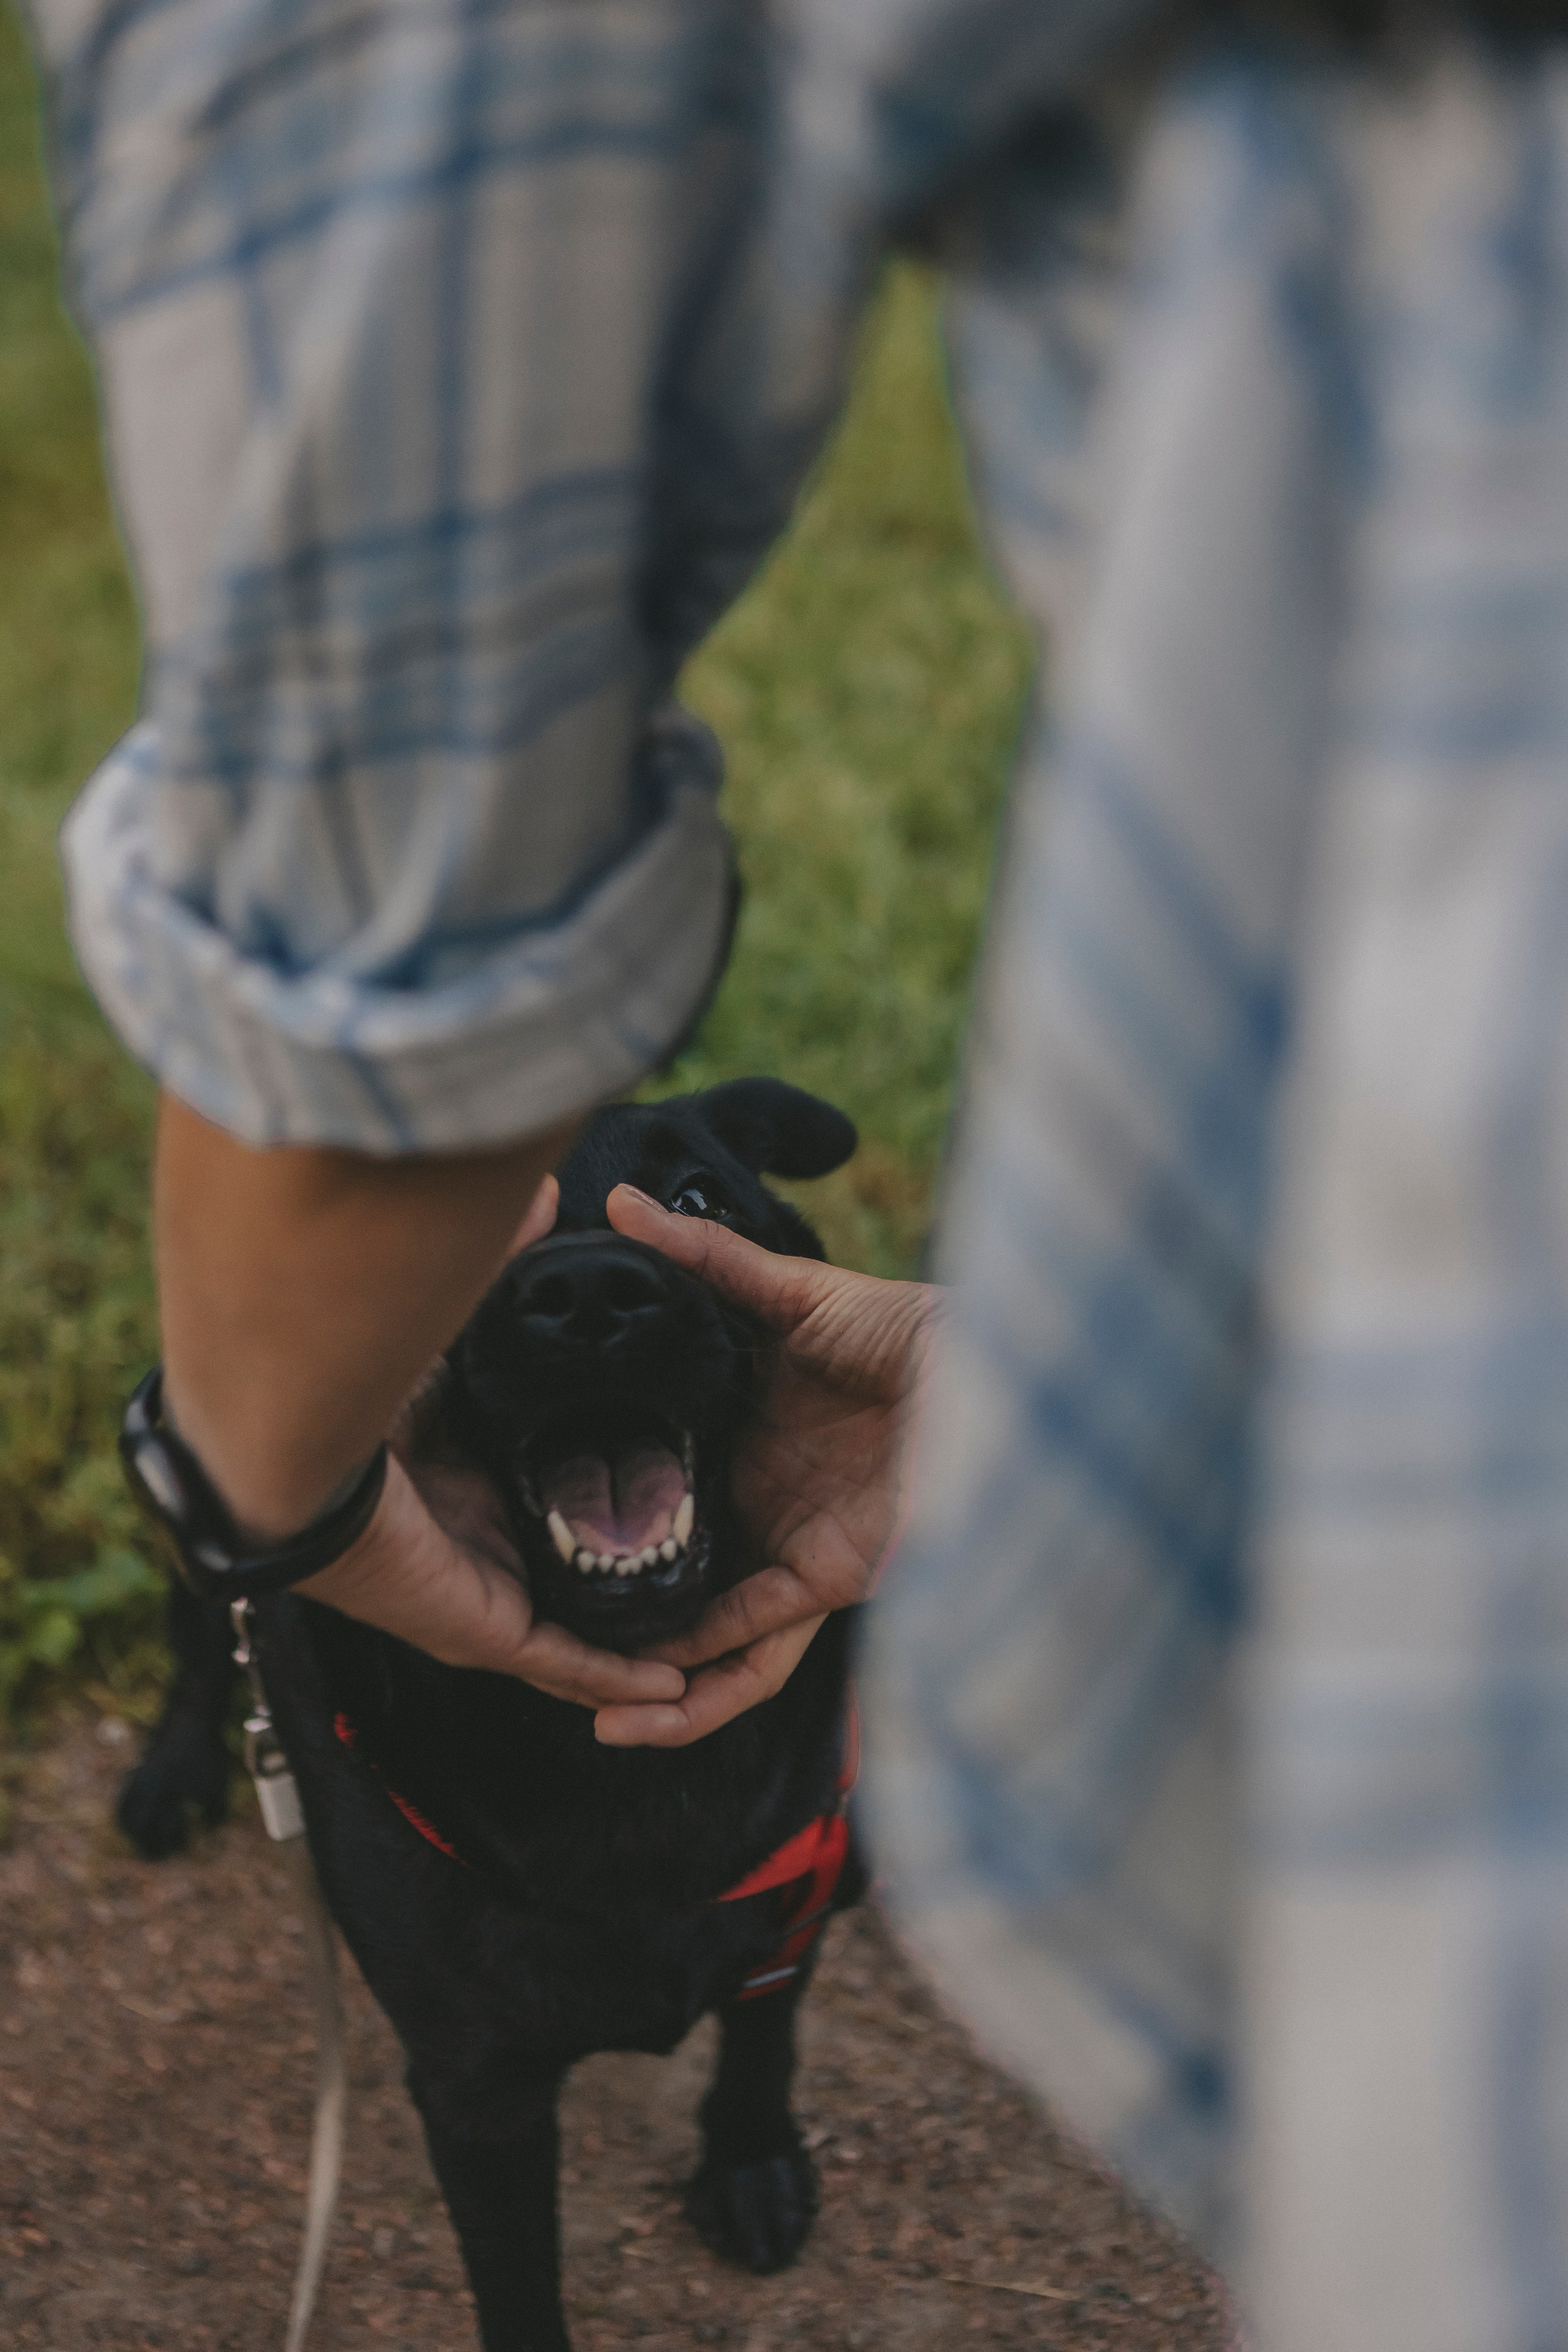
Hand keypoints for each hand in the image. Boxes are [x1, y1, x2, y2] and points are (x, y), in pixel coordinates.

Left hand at [296, 1174, 687, 1715]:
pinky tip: (669, 1684)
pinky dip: (617, 1679)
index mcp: (472, 1485)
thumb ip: (511, 1270)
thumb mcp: (460, 1327)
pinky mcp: (488, 1629)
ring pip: (577, 1640)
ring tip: (708, 1649)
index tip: (673, 1489)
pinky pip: (565, 1665)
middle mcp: (479, 1550)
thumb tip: (551, 1196)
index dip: (607, 1505)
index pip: (550, 1506)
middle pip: (568, 1583)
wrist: (293, 1447)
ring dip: (637, 1651)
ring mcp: (485, 1597)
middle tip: (712, 1579)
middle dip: (634, 1589)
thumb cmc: (352, 1391)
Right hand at [591, 1184, 938, 1746]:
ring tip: (598, 1716)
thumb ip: (703, 1259)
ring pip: (719, 1642)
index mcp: (741, 1440)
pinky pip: (763, 1645)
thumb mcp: (789, 1289)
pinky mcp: (832, 1577)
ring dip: (666, 1688)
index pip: (659, 1494)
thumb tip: (619, 1205)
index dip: (602, 1522)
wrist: (994, 1361)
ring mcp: (795, 1547)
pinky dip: (714, 1677)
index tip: (530, 1538)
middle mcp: (762, 1504)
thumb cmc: (907, 1322)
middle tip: (547, 1654)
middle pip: (681, 1584)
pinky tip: (660, 1689)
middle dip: (623, 1634)